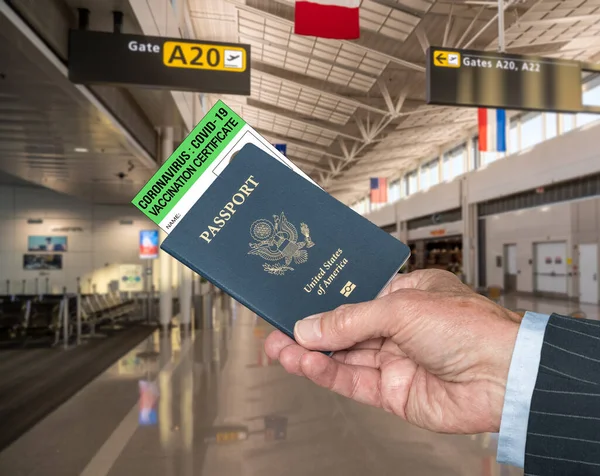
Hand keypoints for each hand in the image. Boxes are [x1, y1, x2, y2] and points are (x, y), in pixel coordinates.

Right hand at [265, 269, 519, 433]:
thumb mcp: (400, 308)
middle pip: (343, 329)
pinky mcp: (393, 392)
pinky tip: (305, 364)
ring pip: (342, 357)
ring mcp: (395, 360)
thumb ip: (350, 320)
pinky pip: (352, 381)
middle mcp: (398, 328)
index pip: (353, 297)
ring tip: (278, 349)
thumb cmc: (470, 328)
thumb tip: (310, 327)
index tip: (293, 302)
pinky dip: (326, 374)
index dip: (322, 301)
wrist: (504, 376)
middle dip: (308, 330)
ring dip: (309, 354)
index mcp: (405, 296)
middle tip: (275, 331)